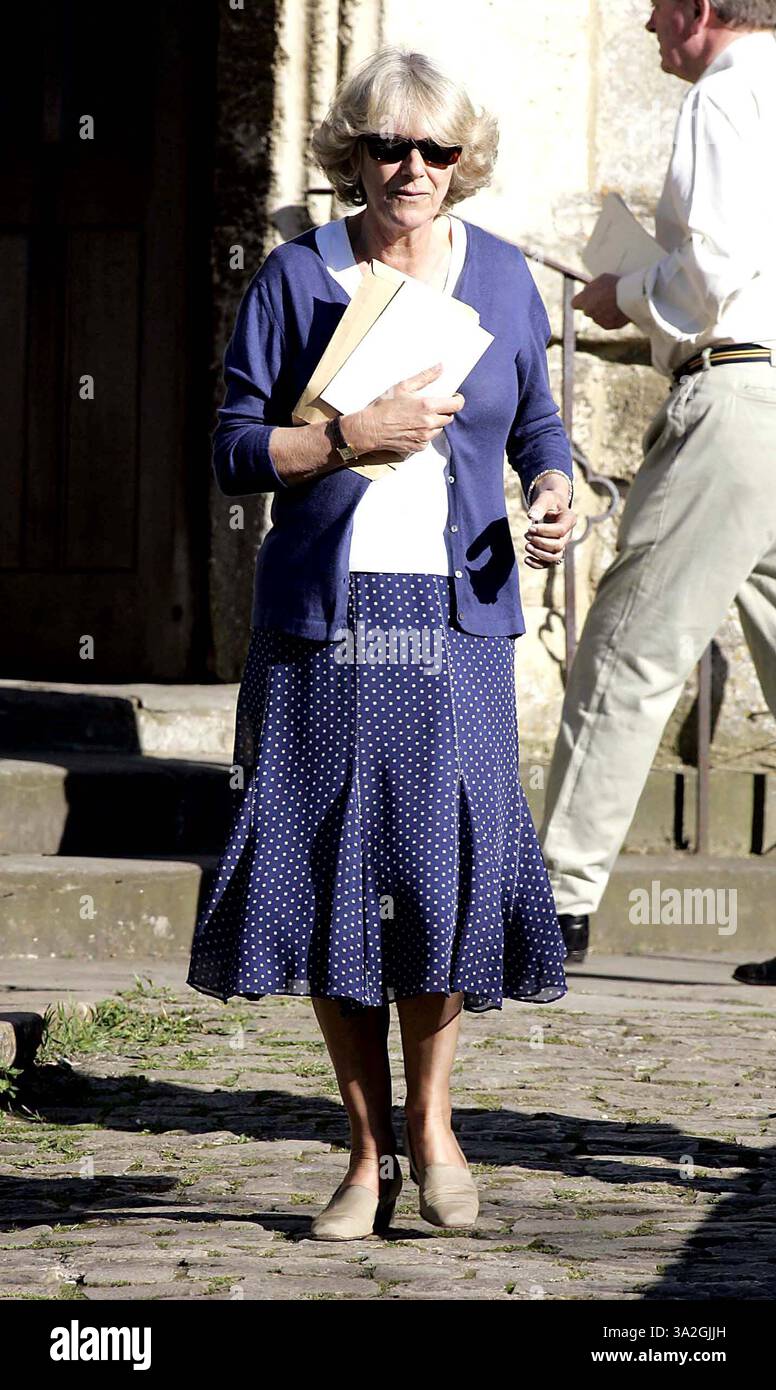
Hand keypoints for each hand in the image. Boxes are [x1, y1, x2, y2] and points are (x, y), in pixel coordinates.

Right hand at [342, 363, 464, 457]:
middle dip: (444, 410)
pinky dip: (425, 433)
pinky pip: (429, 439)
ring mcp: (424, 437)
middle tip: (432, 406)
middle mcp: (428, 423)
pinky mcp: (419, 447)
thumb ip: (425, 377)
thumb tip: (440, 368)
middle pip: (449, 417)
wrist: (370, 428)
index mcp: (427, 406)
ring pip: (439, 429)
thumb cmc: (384, 407)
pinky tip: (413, 427)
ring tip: (419, 416)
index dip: (457, 400)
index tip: (454, 398)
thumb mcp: (404, 386)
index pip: (456, 405)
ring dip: (435, 422)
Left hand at [523, 482, 576, 569]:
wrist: (551, 506)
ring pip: (555, 557)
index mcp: (569, 519)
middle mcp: (568, 534)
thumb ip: (539, 505)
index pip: (560, 530)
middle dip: (540, 542)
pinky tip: (526, 559)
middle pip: (558, 546)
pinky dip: (537, 564)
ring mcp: (562, 544)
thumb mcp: (545, 498)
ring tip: (527, 546)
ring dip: (539, 554)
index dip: (545, 531)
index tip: (530, 528)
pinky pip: (549, 563)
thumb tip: (531, 517)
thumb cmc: (549, 501)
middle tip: (527, 534)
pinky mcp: (553, 551)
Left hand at [571, 273, 628, 329]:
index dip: (581, 301)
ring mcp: (598, 320)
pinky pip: (609, 322)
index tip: (587, 297)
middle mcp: (588, 312)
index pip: (575, 303)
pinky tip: (620, 309)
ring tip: (616, 303)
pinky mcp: (608, 326)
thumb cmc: (615, 284)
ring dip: (604, 312)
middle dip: (594, 306)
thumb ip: (592, 288)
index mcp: (583, 299)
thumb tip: (589, 291)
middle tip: (604, 298)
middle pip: (588, 310)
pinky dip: (613, 317)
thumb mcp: (601, 280)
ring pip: (598, 317)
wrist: (630, 296)